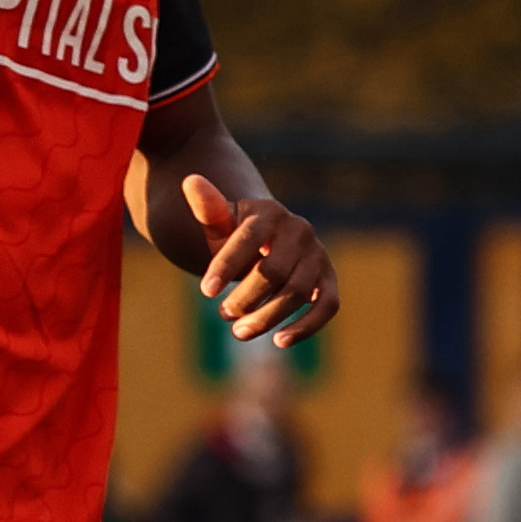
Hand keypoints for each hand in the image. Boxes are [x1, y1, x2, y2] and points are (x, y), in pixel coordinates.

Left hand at [184, 175, 337, 346]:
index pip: (248, 239)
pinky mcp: (329, 279)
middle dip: (246, 297)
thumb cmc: (236, 236)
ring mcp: (319, 255)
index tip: (206, 292)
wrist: (268, 242)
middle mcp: (300, 230)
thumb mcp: (220, 225)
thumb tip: (191, 180)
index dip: (226, 266)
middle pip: (274, 271)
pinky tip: (280, 341)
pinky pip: (328, 305)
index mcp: (270, 212)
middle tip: (223, 314)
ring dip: (267, 317)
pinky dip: (307, 326)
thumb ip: (209, 209)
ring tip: (239, 332)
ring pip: (297, 292)